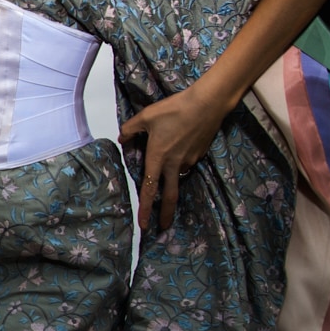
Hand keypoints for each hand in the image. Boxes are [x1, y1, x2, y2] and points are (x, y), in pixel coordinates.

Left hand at [119, 85, 226, 232]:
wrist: (207, 104)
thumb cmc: (175, 109)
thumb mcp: (146, 116)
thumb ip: (130, 129)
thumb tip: (122, 137)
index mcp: (158, 158)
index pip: (149, 189)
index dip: (146, 208)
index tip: (144, 225)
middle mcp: (174, 164)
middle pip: (170, 195)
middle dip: (166, 213)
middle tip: (163, 227)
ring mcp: (189, 161)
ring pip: (177, 175)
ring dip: (172, 178)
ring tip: (171, 162)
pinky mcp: (200, 155)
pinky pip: (187, 162)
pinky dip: (181, 160)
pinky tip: (182, 144)